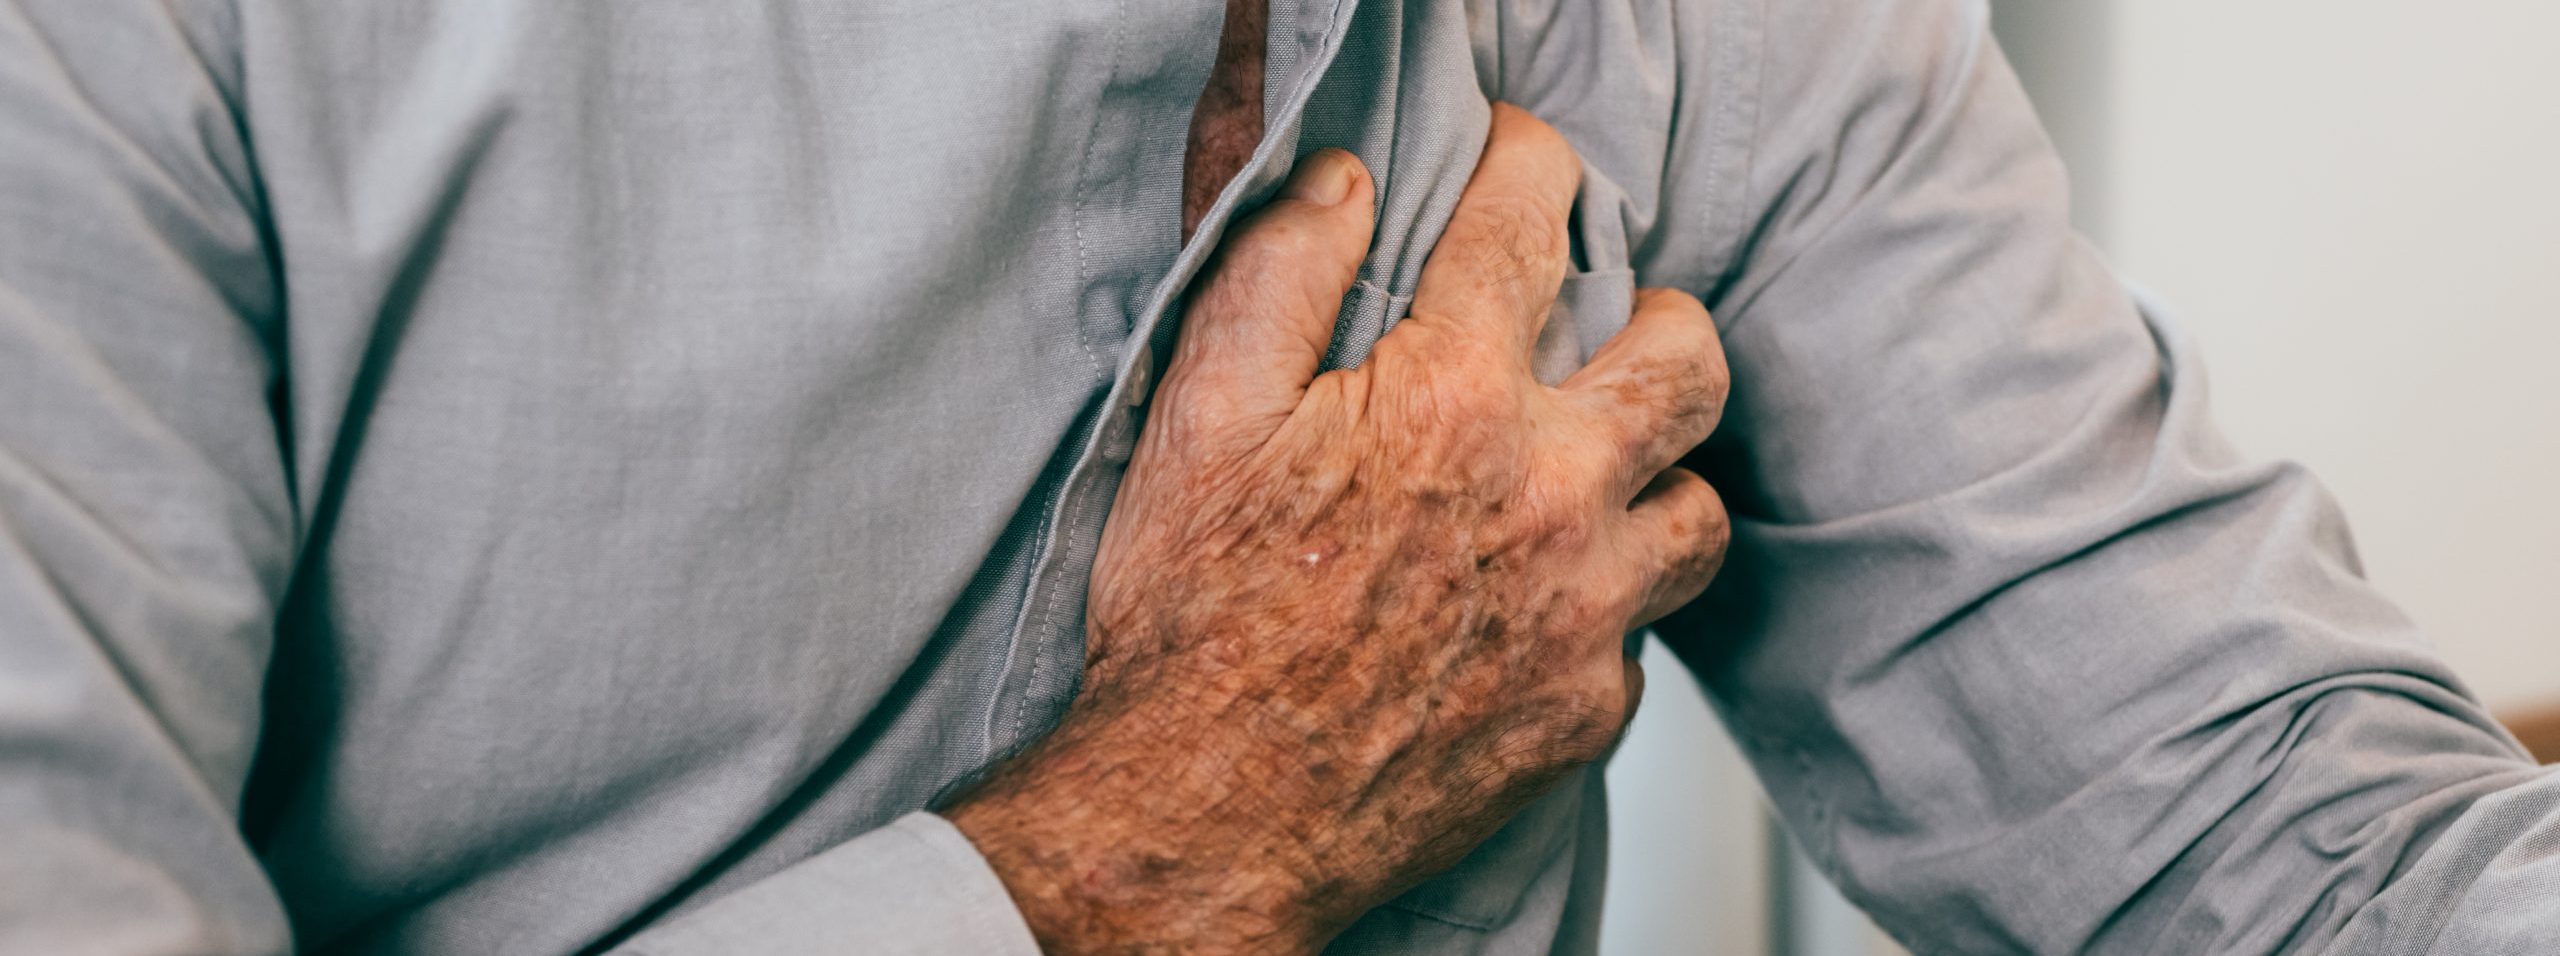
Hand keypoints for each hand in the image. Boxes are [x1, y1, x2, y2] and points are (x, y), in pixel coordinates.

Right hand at [947, 105, 1731, 953]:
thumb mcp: (1196, 415)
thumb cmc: (1190, 618)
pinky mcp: (1586, 710)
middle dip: (1657, 322)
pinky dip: (1604, 605)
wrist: (1204, 817)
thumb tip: (1344, 180)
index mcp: (1452, 400)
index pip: (1531, 226)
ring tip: (1591, 479)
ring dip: (1655, 478)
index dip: (1532, 168)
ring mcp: (1584, 611)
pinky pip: (1644, 632)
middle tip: (1606, 335)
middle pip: (1688, 361)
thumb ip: (1278, 275)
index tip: (1525, 167)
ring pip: (1701, 508)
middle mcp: (1551, 494)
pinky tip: (1534, 604)